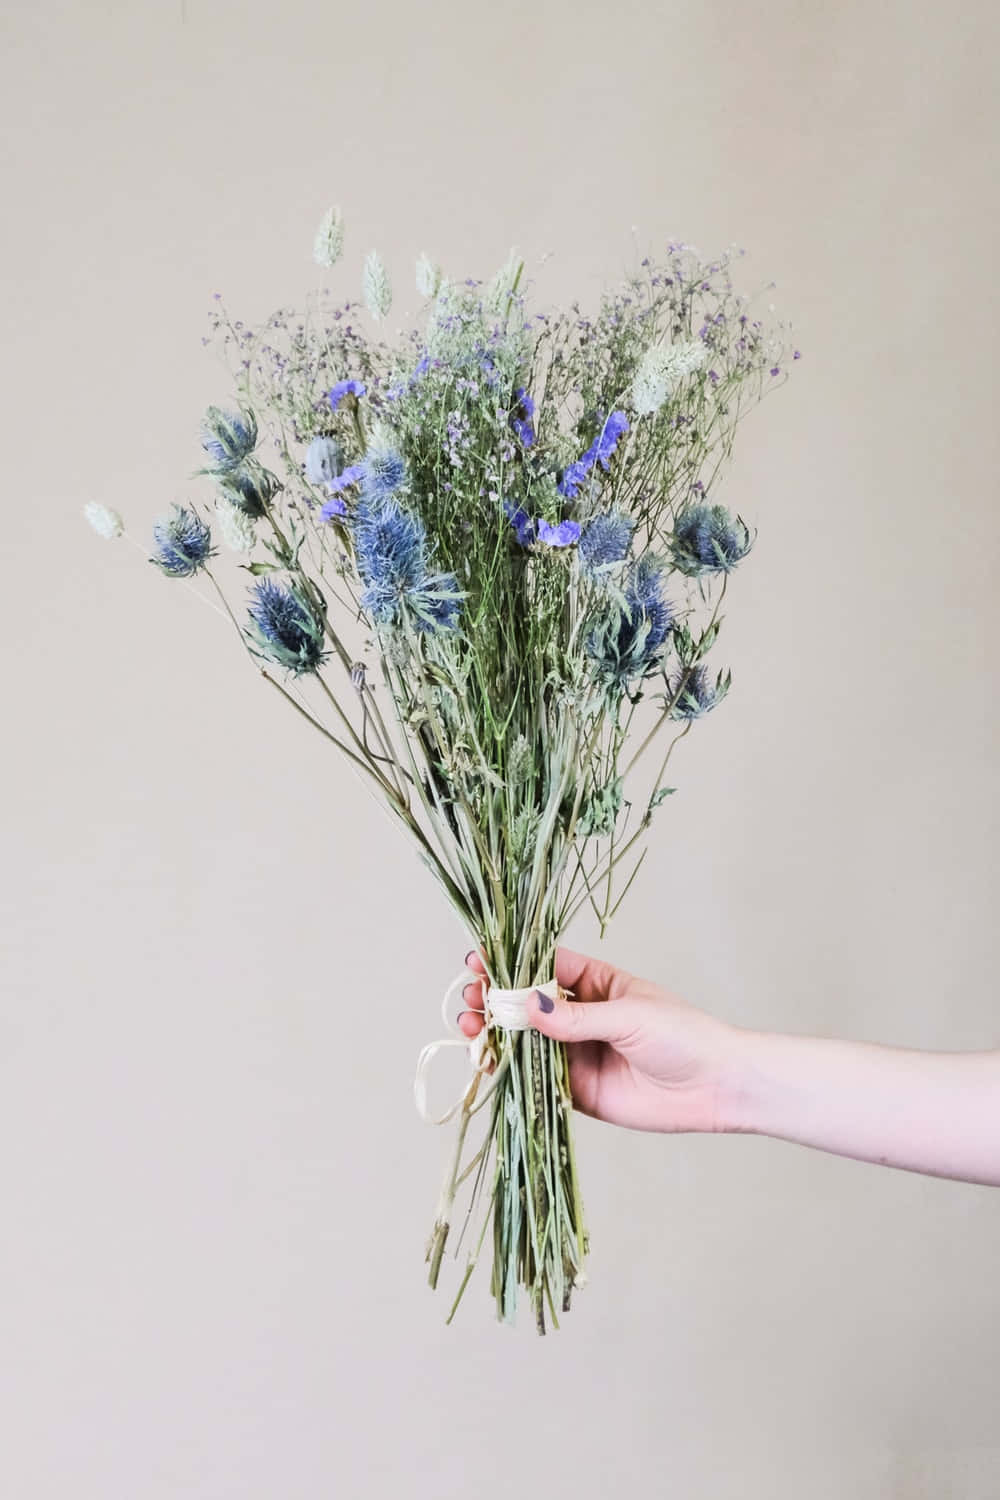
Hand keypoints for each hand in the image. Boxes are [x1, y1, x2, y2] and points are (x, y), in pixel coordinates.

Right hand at [458, 947, 746, 1133]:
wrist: (716, 1087)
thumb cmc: (683, 1036)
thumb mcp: (628, 1016)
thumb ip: (576, 1018)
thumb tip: (527, 1006)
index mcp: (596, 984)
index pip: (543, 968)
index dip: (509, 965)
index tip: (478, 962)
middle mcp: (580, 1016)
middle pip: (525, 1004)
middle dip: (493, 999)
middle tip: (469, 998)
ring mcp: (576, 1053)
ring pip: (524, 1041)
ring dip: (493, 1033)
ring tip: (469, 1028)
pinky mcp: (576, 1089)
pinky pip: (535, 1078)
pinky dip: (508, 1070)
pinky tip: (487, 1061)